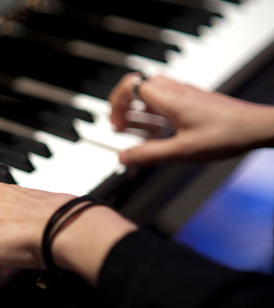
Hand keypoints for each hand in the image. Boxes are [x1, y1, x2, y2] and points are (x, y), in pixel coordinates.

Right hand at [109, 73, 273, 165]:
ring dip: (137, 110)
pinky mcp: (191, 101)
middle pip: (137, 86)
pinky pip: (163, 101)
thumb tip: (123, 157)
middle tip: (120, 126)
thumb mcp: (182, 151)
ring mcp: (183, 94)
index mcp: (169, 98)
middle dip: (124, 106)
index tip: (115, 122)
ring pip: (150, 94)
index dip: (117, 103)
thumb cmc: (226, 134)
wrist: (255, 127)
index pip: (131, 85)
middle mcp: (174, 91)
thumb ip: (150, 154)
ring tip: (132, 130)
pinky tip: (155, 132)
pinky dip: (152, 114)